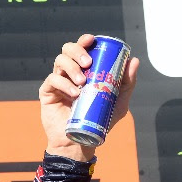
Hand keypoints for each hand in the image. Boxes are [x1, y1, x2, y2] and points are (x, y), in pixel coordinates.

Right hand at [39, 33, 141, 160]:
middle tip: (88, 62)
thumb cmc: (99, 120)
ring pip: (59, 61)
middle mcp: (69, 72)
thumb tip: (134, 61)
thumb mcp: (118, 102)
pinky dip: (64, 83)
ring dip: (72, 67)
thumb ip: (126, 83)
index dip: (84, 41)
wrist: (81, 142)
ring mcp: (57, 81)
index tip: (91, 39)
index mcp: (84, 70)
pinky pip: (52, 80)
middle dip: (77, 51)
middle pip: (67, 50)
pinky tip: (74, 92)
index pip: (82, 49)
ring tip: (82, 81)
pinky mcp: (47, 92)